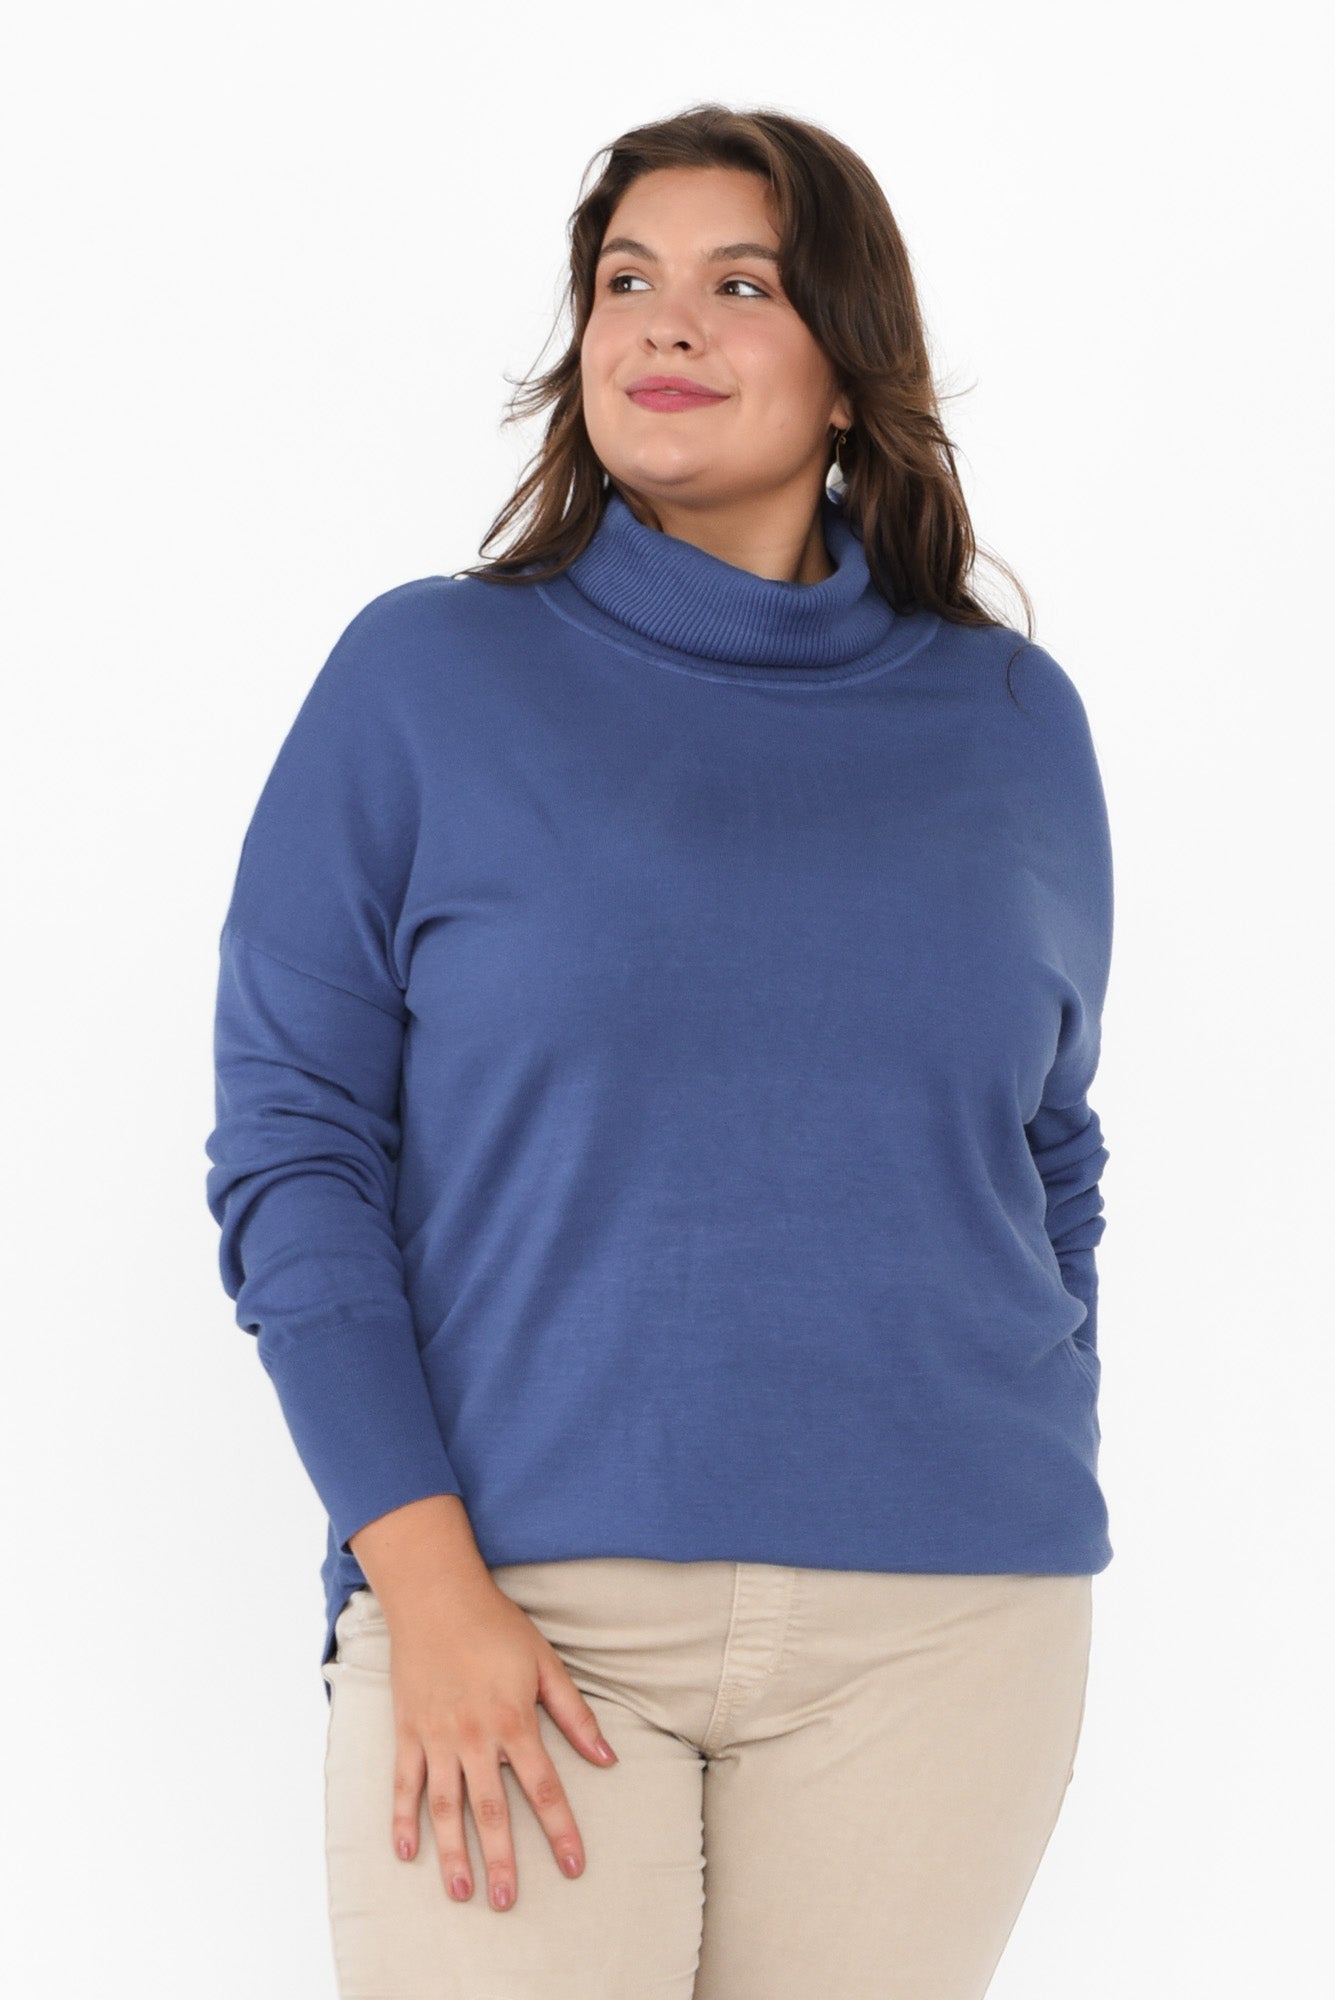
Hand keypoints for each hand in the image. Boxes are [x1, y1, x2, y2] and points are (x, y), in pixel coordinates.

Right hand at [384, 1572, 618, 1910]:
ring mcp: (436, 1737)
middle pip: (490, 1810)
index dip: (560, 1830)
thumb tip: (608, 1758)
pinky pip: (403, 1783)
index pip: (544, 1788)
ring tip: (460, 1892)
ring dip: (452, 1852)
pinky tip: (405, 1853)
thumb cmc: (497, 1627)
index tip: (575, 1866)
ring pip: (444, 1807)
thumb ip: (575, 1714)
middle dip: (501, 1860)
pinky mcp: (407, 1731)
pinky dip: (401, 1820)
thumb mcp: (545, 1663)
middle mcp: (474, 1737)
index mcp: (514, 1721)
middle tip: (507, 1901)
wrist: (437, 1597)